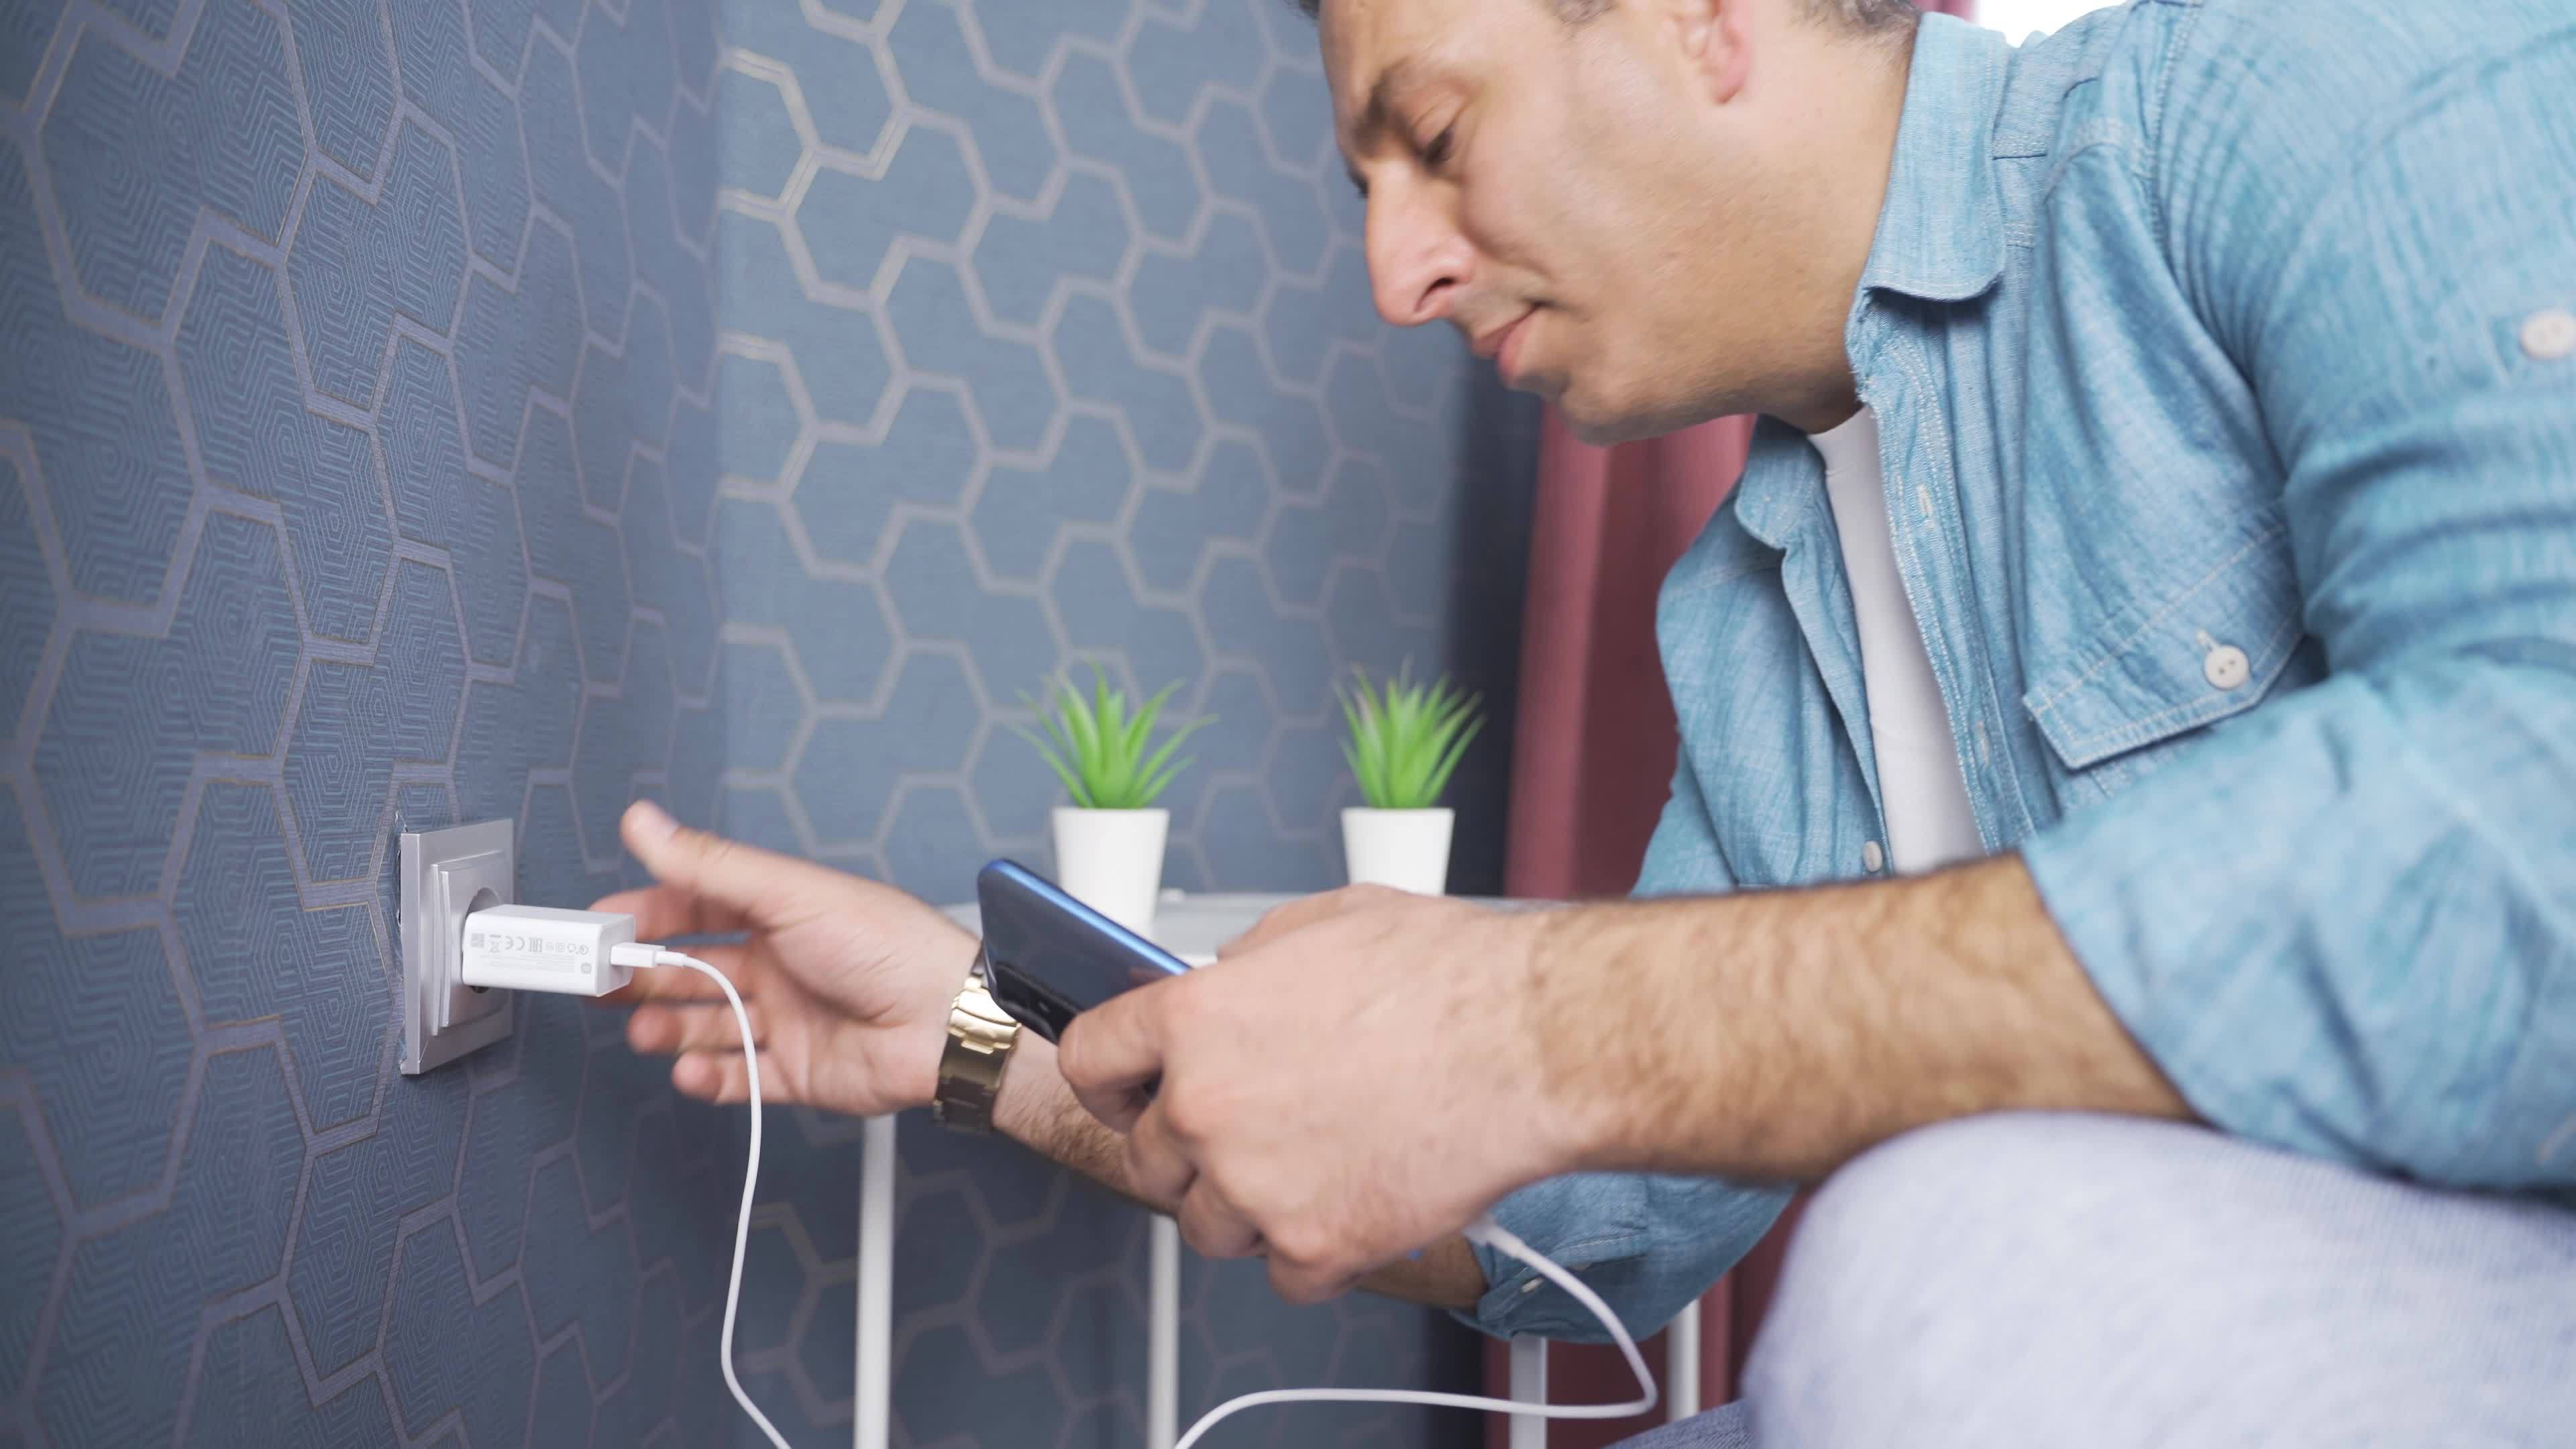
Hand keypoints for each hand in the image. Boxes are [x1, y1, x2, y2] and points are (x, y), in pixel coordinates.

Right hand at [590, 801, 977, 1115]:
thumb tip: (645, 822)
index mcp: (779, 913)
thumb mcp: (789, 894)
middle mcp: (780, 964)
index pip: (695, 908)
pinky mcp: (801, 1073)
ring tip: (643, 1030)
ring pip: (708, 1026)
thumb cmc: (887, 946)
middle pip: (693, 971)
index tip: (601, 927)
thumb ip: (710, 865)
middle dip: (645, 977)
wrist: (947, 1021)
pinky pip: (742, 1079)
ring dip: (668, 1029)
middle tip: (602, 985)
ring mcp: (789, 1020)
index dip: (646, 916)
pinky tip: (690, 1070)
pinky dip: (710, 1078)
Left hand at [1057, 886, 1573, 1302]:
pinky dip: (1316, 1254)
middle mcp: (1206, 1105)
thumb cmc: (1449, 977)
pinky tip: (1357, 1203)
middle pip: (1145, 1158)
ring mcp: (1253, 1184)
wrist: (1533, 1043)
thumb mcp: (1323, 922)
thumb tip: (1229, 981)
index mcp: (1195, 1018)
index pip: (1092, 1059)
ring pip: (1207, 1226)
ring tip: (1315, 1168)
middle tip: (1247, 1136)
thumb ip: (1250, 962)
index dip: (1107, 1080)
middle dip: (1188, 1152)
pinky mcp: (1314, 1247)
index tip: (1123, 1094)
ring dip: (1248, 1208)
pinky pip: (1283, 1276)